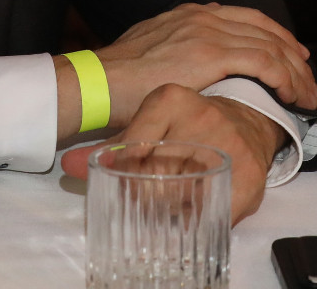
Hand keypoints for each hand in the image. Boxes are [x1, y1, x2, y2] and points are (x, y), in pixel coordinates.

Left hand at [60, 86, 283, 223]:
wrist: (247, 120)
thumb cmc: (189, 124)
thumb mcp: (150, 122)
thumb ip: (111, 146)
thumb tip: (66, 165)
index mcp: (170, 99)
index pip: (132, 148)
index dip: (124, 173)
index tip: (124, 182)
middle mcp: (202, 115)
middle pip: (155, 177)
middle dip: (144, 194)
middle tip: (145, 197)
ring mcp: (228, 144)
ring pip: (182, 196)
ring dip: (171, 207)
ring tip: (170, 200)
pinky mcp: (250, 174)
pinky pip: (212, 211)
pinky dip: (198, 217)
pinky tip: (193, 209)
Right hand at [97, 3, 316, 127]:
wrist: (97, 82)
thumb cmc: (118, 78)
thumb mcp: (153, 50)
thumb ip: (178, 47)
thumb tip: (194, 56)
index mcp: (192, 15)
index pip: (248, 19)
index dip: (276, 36)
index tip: (293, 55)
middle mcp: (204, 17)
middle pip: (265, 30)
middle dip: (293, 55)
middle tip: (308, 78)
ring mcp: (208, 33)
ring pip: (270, 47)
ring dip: (295, 72)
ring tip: (306, 94)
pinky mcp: (211, 55)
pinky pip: (262, 61)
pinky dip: (284, 76)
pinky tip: (292, 93)